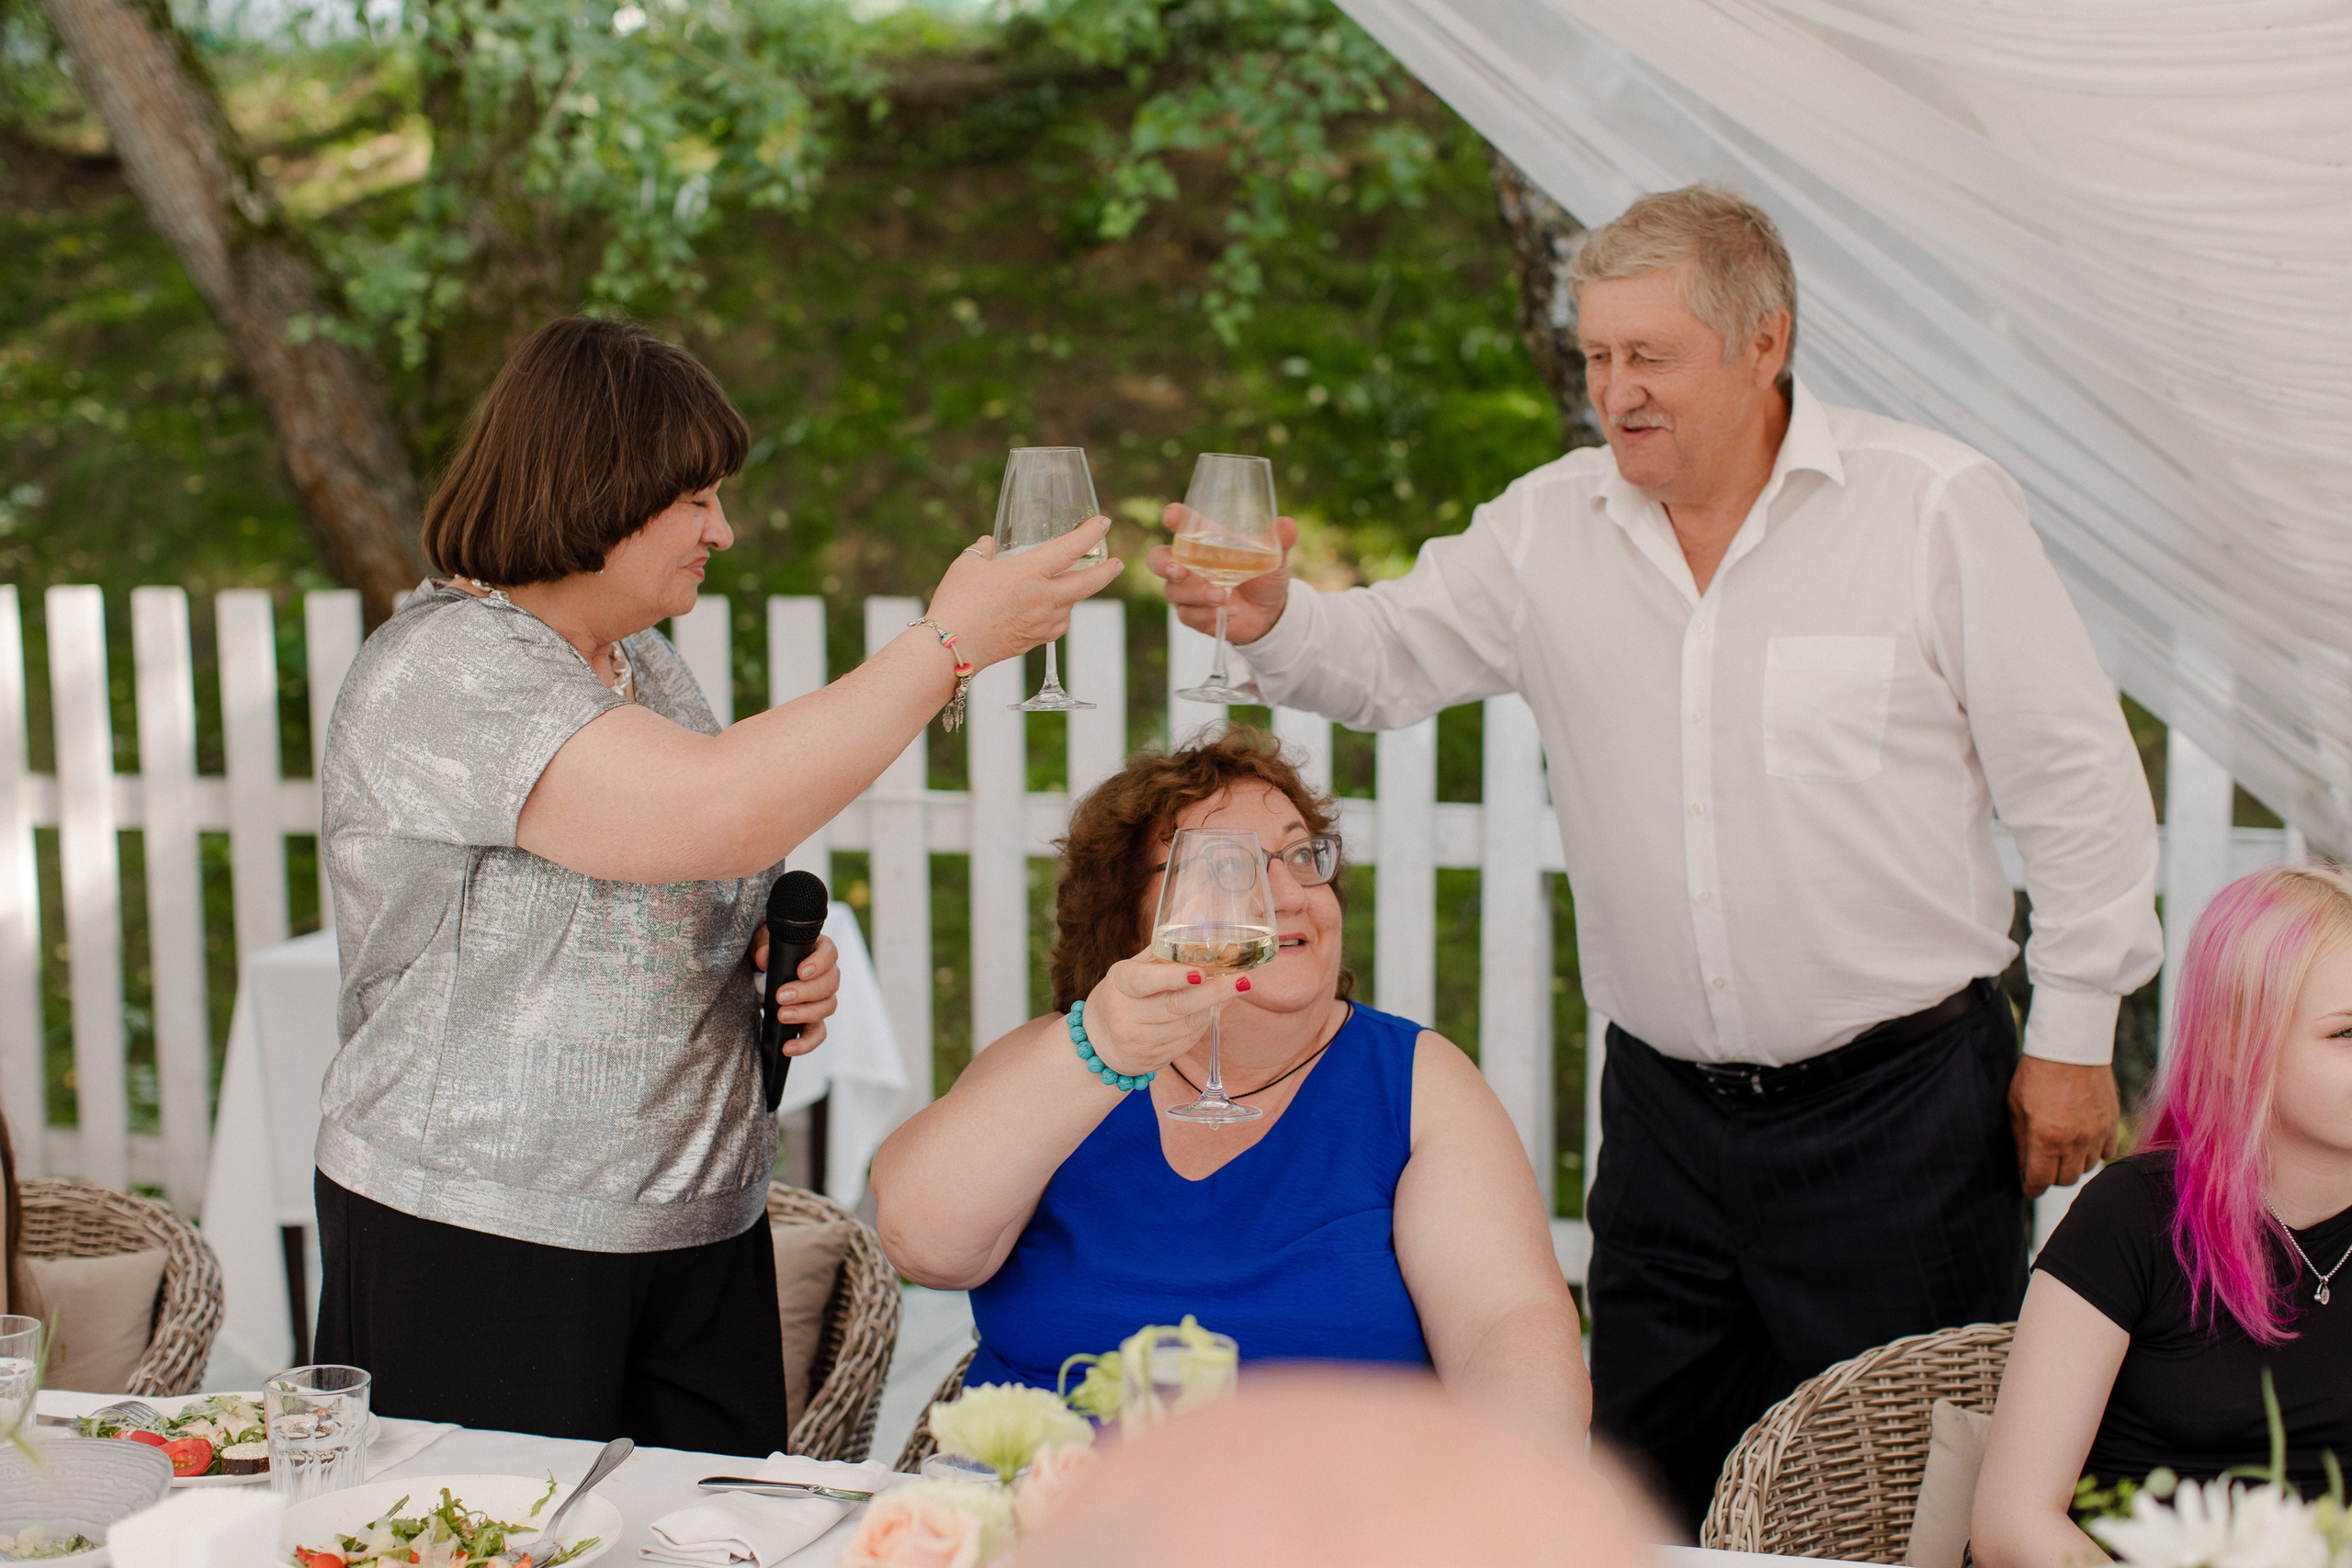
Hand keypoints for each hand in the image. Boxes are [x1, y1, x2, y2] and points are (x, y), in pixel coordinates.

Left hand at [751, 931, 841, 1057]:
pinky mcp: (814, 1021)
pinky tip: (788, 1047)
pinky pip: (817, 1034)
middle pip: (830, 984)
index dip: (819, 963)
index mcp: (819, 951)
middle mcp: (827, 975)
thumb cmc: (770, 954)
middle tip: (782, 996)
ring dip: (805, 1013)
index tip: (801, 971)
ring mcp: (823, 999)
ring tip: (782, 1016)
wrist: (763, 973)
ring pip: (827, 1007)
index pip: (829, 953)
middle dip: (806, 992)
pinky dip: (805, 1043)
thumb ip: (763, 947)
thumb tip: (763, 958)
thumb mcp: (763, 944)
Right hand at [922, 518, 1122, 670]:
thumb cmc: (957, 602)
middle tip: (1117, 563)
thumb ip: (983, 551)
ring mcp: (1042, 622)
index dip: (1091, 533)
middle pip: (1088, 583)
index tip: (1104, 524)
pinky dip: (1060, 615)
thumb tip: (988, 545)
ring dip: (1076, 594)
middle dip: (1107, 571)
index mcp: (1030, 572)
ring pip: (1072, 605)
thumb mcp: (967, 565)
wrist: (951, 647)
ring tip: (1070, 585)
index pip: (1071, 548)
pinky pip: (1058, 625)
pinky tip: (1052, 611)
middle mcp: (1044, 597)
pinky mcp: (1035, 640)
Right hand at [1079, 952, 1249, 1077]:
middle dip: (1214, 993)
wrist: (1097, 1041)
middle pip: (1176, 1006)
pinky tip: (1208, 1011)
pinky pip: (1187, 1042)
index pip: (1145, 981)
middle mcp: (1125, 1014)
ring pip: (1187, 1025)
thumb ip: (1168, 942)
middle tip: (1243, 981)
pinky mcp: (1150, 1061)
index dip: (1173, 977)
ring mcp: (1137, 1041)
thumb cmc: (1125, 994)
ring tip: (1232, 990)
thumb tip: (1199, 901)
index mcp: (1120, 983)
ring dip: (1213, 1007)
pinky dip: (1202, 1025)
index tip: (1201, 972)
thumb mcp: (1136, 966)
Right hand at [1146, 508, 1297, 646]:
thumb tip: (1287, 524)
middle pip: (1157, 559)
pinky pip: (1188, 614)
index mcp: (1204, 540)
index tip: (1172, 515)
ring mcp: (1186, 590)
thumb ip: (1278, 541)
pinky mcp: (1191, 613)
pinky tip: (1231, 611)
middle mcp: (1188, 563)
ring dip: (1197, 594)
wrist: (1269, 612)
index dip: (1174, 517)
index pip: (1182, 524)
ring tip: (1224, 596)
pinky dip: (1208, 614)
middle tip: (1178, 569)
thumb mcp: (1274, 557)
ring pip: (1173, 591)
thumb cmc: (1264, 575)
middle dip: (1163, 564)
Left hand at [2008, 1056, 2120, 1197]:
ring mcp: (2097, 1133)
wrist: (2070, 1046)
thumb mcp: (2016, 1106)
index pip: (2040, 1180)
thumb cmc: (2036, 1073)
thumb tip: (2023, 1166)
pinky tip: (2084, 1144)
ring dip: (2073, 1165)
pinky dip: (2095, 1153)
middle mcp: (2075, 1141)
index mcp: (2046, 1138)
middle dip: (2051, 1177)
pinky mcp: (2113, 1123)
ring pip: (2087, 1168)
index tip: (2028, 1189)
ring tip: (2062, 1153)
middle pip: (2066, 1179)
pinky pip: (2108, 1153)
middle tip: (2044, 1167)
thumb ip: (2020, 1140)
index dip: (2032, 1189)